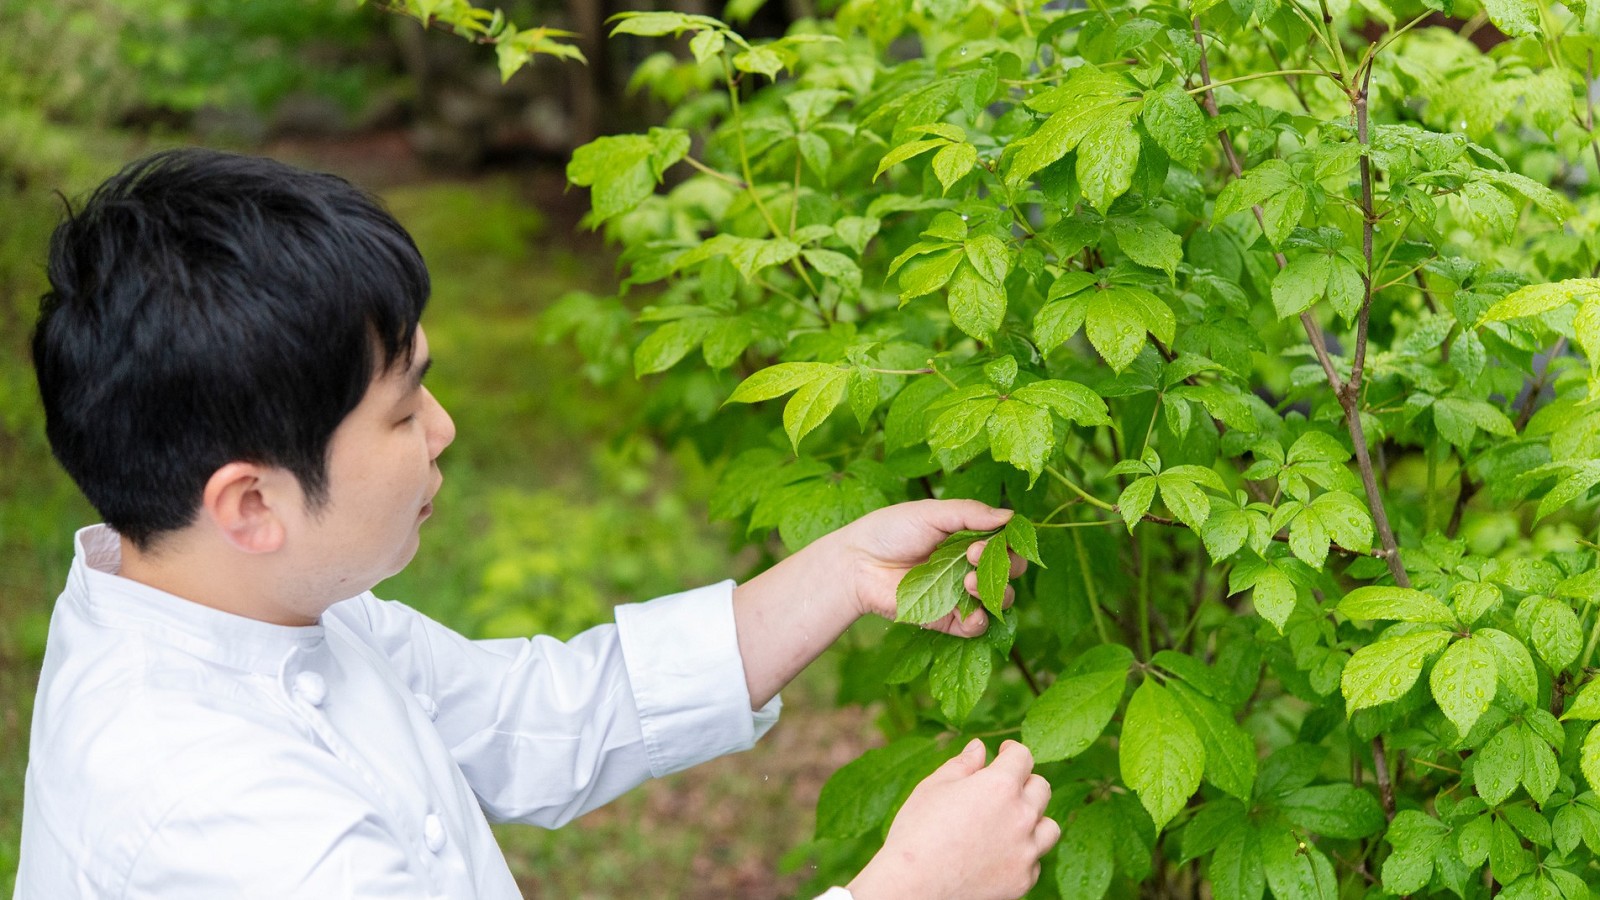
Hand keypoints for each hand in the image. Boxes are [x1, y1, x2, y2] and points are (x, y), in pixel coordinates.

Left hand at [839, 499, 1027, 636]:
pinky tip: (971, 609)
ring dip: (994, 591)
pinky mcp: (947, 618)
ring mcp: (960, 594)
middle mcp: (969, 566)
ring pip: (1000, 599)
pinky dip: (981, 620)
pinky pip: (977, 626)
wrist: (857, 563)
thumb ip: (970, 514)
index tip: (990, 537)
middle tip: (972, 555)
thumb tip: (1010, 516)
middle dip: (1003, 564)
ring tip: (967, 581)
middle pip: (1008, 570)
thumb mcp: (931, 513)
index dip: (1007, 542)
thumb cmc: (891, 531)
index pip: (1005, 543)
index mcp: (968, 538)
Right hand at [847, 740, 1058, 899]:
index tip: (1003, 753)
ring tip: (1009, 822)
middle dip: (1024, 782)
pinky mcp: (1023, 880)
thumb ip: (963, 764)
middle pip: (1041, 788)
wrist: (914, 887)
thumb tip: (980, 748)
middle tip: (1003, 788)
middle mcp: (1022, 816)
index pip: (1023, 757)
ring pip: (1048, 826)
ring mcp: (1026, 851)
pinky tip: (999, 854)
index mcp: (1000, 785)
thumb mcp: (934, 787)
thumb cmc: (917, 832)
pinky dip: (1022, 854)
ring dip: (1033, 819)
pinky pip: (1035, 861)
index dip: (1012, 751)